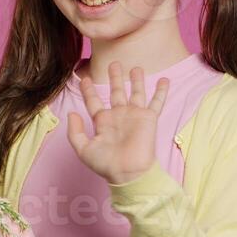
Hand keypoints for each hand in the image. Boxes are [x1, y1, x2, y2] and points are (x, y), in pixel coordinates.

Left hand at [66, 62, 168, 185]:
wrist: (128, 172)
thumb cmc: (106, 164)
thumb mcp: (83, 149)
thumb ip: (75, 132)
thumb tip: (72, 113)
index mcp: (103, 122)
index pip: (94, 102)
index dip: (89, 90)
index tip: (85, 79)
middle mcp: (119, 116)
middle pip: (116, 92)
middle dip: (114, 78)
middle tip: (113, 64)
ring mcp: (134, 116)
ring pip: (136, 92)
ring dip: (136, 80)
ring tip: (135, 67)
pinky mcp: (148, 118)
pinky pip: (156, 102)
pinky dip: (161, 91)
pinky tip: (164, 80)